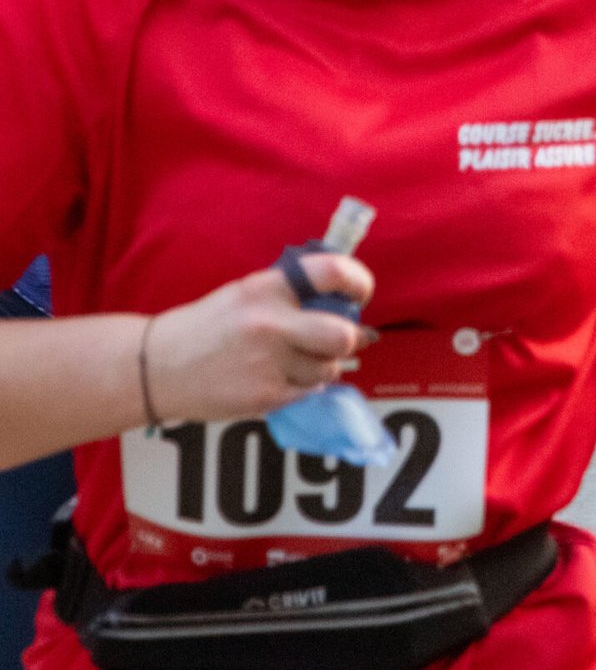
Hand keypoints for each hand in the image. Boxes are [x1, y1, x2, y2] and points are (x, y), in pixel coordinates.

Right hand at [143, 254, 374, 423]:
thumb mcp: (246, 294)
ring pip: (328, 368)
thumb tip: (344, 303)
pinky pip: (308, 391)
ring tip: (297, 360)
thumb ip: (291, 295)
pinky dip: (303, 386)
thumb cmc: (209, 326)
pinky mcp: (265, 397)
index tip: (361, 292)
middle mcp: (271, 324)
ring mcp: (268, 364)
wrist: (159, 367)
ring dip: (323, 366)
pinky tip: (280, 377)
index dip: (358, 280)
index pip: (331, 272)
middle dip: (350, 338)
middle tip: (342, 338)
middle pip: (343, 335)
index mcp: (266, 288)